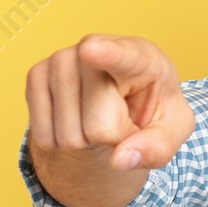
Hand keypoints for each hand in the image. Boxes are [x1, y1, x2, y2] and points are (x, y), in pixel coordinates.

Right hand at [26, 34, 195, 174]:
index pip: (122, 57)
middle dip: (112, 137)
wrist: (120, 100)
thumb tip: (120, 159)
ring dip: (86, 140)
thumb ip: (157, 147)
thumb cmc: (152, 110)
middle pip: (98, 125)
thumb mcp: (172, 130)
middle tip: (122, 118)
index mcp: (142, 57)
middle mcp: (96, 47)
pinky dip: (61, 142)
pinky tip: (76, 118)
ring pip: (69, 134)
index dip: (107, 54)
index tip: (91, 50)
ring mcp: (61, 58)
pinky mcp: (35, 75)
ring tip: (99, 115)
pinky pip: (44, 136)